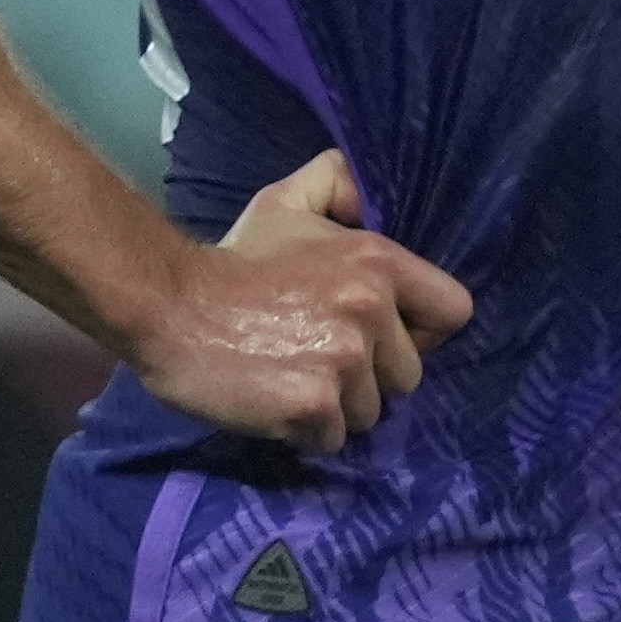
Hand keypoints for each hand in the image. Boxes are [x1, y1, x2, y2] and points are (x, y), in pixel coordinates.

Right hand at [136, 150, 472, 453]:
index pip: (454, 311)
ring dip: (335, 407)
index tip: (387, 336)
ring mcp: (344, 362)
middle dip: (369, 376)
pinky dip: (306, 432)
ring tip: (290, 379)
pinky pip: (333, 439)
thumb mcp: (288, 202)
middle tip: (318, 360)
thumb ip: (338, 182)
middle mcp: (372, 311)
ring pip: (370, 411)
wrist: (166, 306)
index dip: (423, 331)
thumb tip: (370, 193)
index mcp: (380, 262)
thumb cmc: (233, 260)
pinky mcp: (312, 405)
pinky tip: (273, 402)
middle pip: (407, 374)